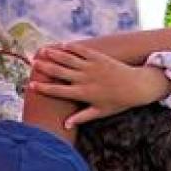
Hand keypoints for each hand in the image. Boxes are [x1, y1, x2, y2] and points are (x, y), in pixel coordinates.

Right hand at [28, 43, 169, 127]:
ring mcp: (92, 66)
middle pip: (60, 72)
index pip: (59, 91)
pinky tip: (62, 44)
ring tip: (42, 50)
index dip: (44, 88)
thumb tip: (65, 125)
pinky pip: (83, 51)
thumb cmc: (119, 101)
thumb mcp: (100, 112)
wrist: (139, 86)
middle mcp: (85, 79)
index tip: (31, 86)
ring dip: (54, 54)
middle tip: (32, 63)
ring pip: (69, 59)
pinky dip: (72, 47)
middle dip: (45, 67)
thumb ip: (81, 117)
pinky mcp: (99, 58)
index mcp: (84, 93)